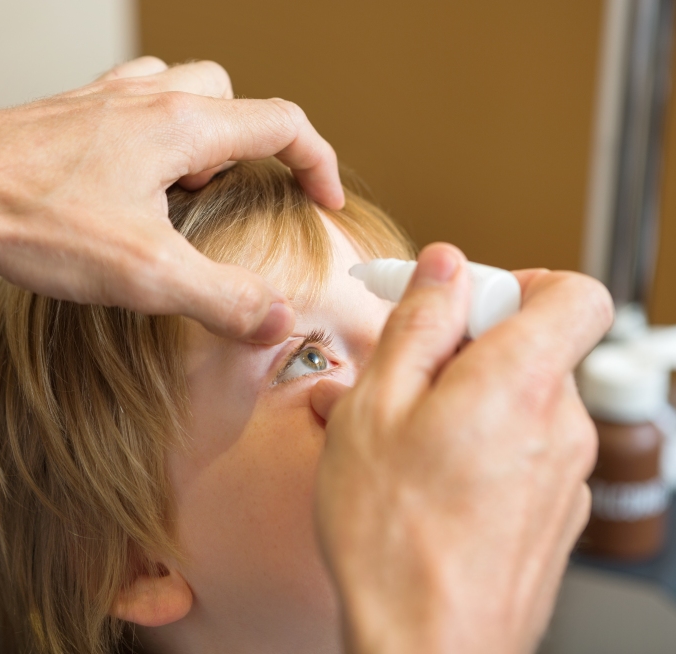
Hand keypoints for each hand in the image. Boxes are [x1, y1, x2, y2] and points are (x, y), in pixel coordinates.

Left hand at [0, 57, 342, 344]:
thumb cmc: (37, 221)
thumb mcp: (147, 274)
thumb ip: (224, 298)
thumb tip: (280, 322)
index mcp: (182, 127)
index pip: (282, 123)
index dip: (318, 162)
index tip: (326, 201)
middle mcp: (147, 100)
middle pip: (232, 97)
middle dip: (253, 145)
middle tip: (237, 196)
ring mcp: (101, 101)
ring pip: (179, 90)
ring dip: (200, 132)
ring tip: (183, 188)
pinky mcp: (65, 116)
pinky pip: (128, 102)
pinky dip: (149, 131)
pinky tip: (125, 176)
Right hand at [311, 243, 612, 653]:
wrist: (426, 648)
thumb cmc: (391, 536)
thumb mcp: (375, 407)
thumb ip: (418, 325)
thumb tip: (445, 268)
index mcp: (520, 382)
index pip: (575, 292)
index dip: (520, 282)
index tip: (465, 302)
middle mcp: (561, 425)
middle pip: (536, 348)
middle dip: (470, 347)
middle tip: (404, 376)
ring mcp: (564, 475)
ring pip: (520, 403)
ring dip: (464, 400)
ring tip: (399, 436)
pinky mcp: (554, 513)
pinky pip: (522, 449)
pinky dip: (480, 443)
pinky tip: (425, 476)